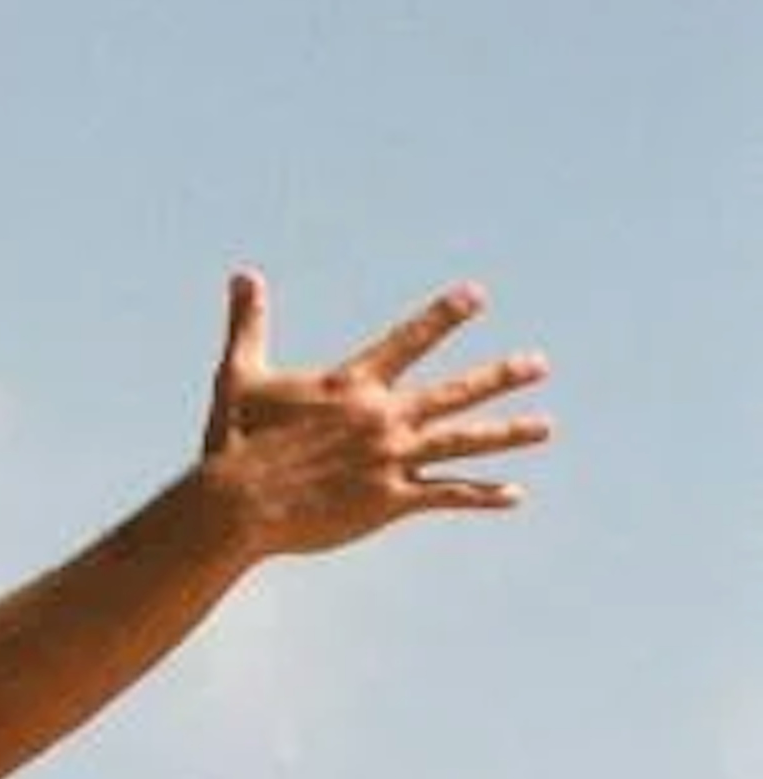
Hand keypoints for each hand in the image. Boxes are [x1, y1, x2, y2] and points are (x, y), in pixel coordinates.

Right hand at [192, 272, 552, 561]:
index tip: (477, 297)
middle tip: (538, 364)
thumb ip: (249, 323)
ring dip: (508, 433)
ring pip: (464, 441)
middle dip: (501, 376)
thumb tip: (243, 274)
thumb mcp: (239, 374)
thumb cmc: (233, 438)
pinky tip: (514, 494)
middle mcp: (381, 417)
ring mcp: (391, 460)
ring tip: (545, 426)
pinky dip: (483, 495)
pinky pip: (449, 493)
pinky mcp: (391, 501)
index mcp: (351, 385)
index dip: (444, 316)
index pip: (409, 340)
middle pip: (456, 392)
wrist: (237, 504)